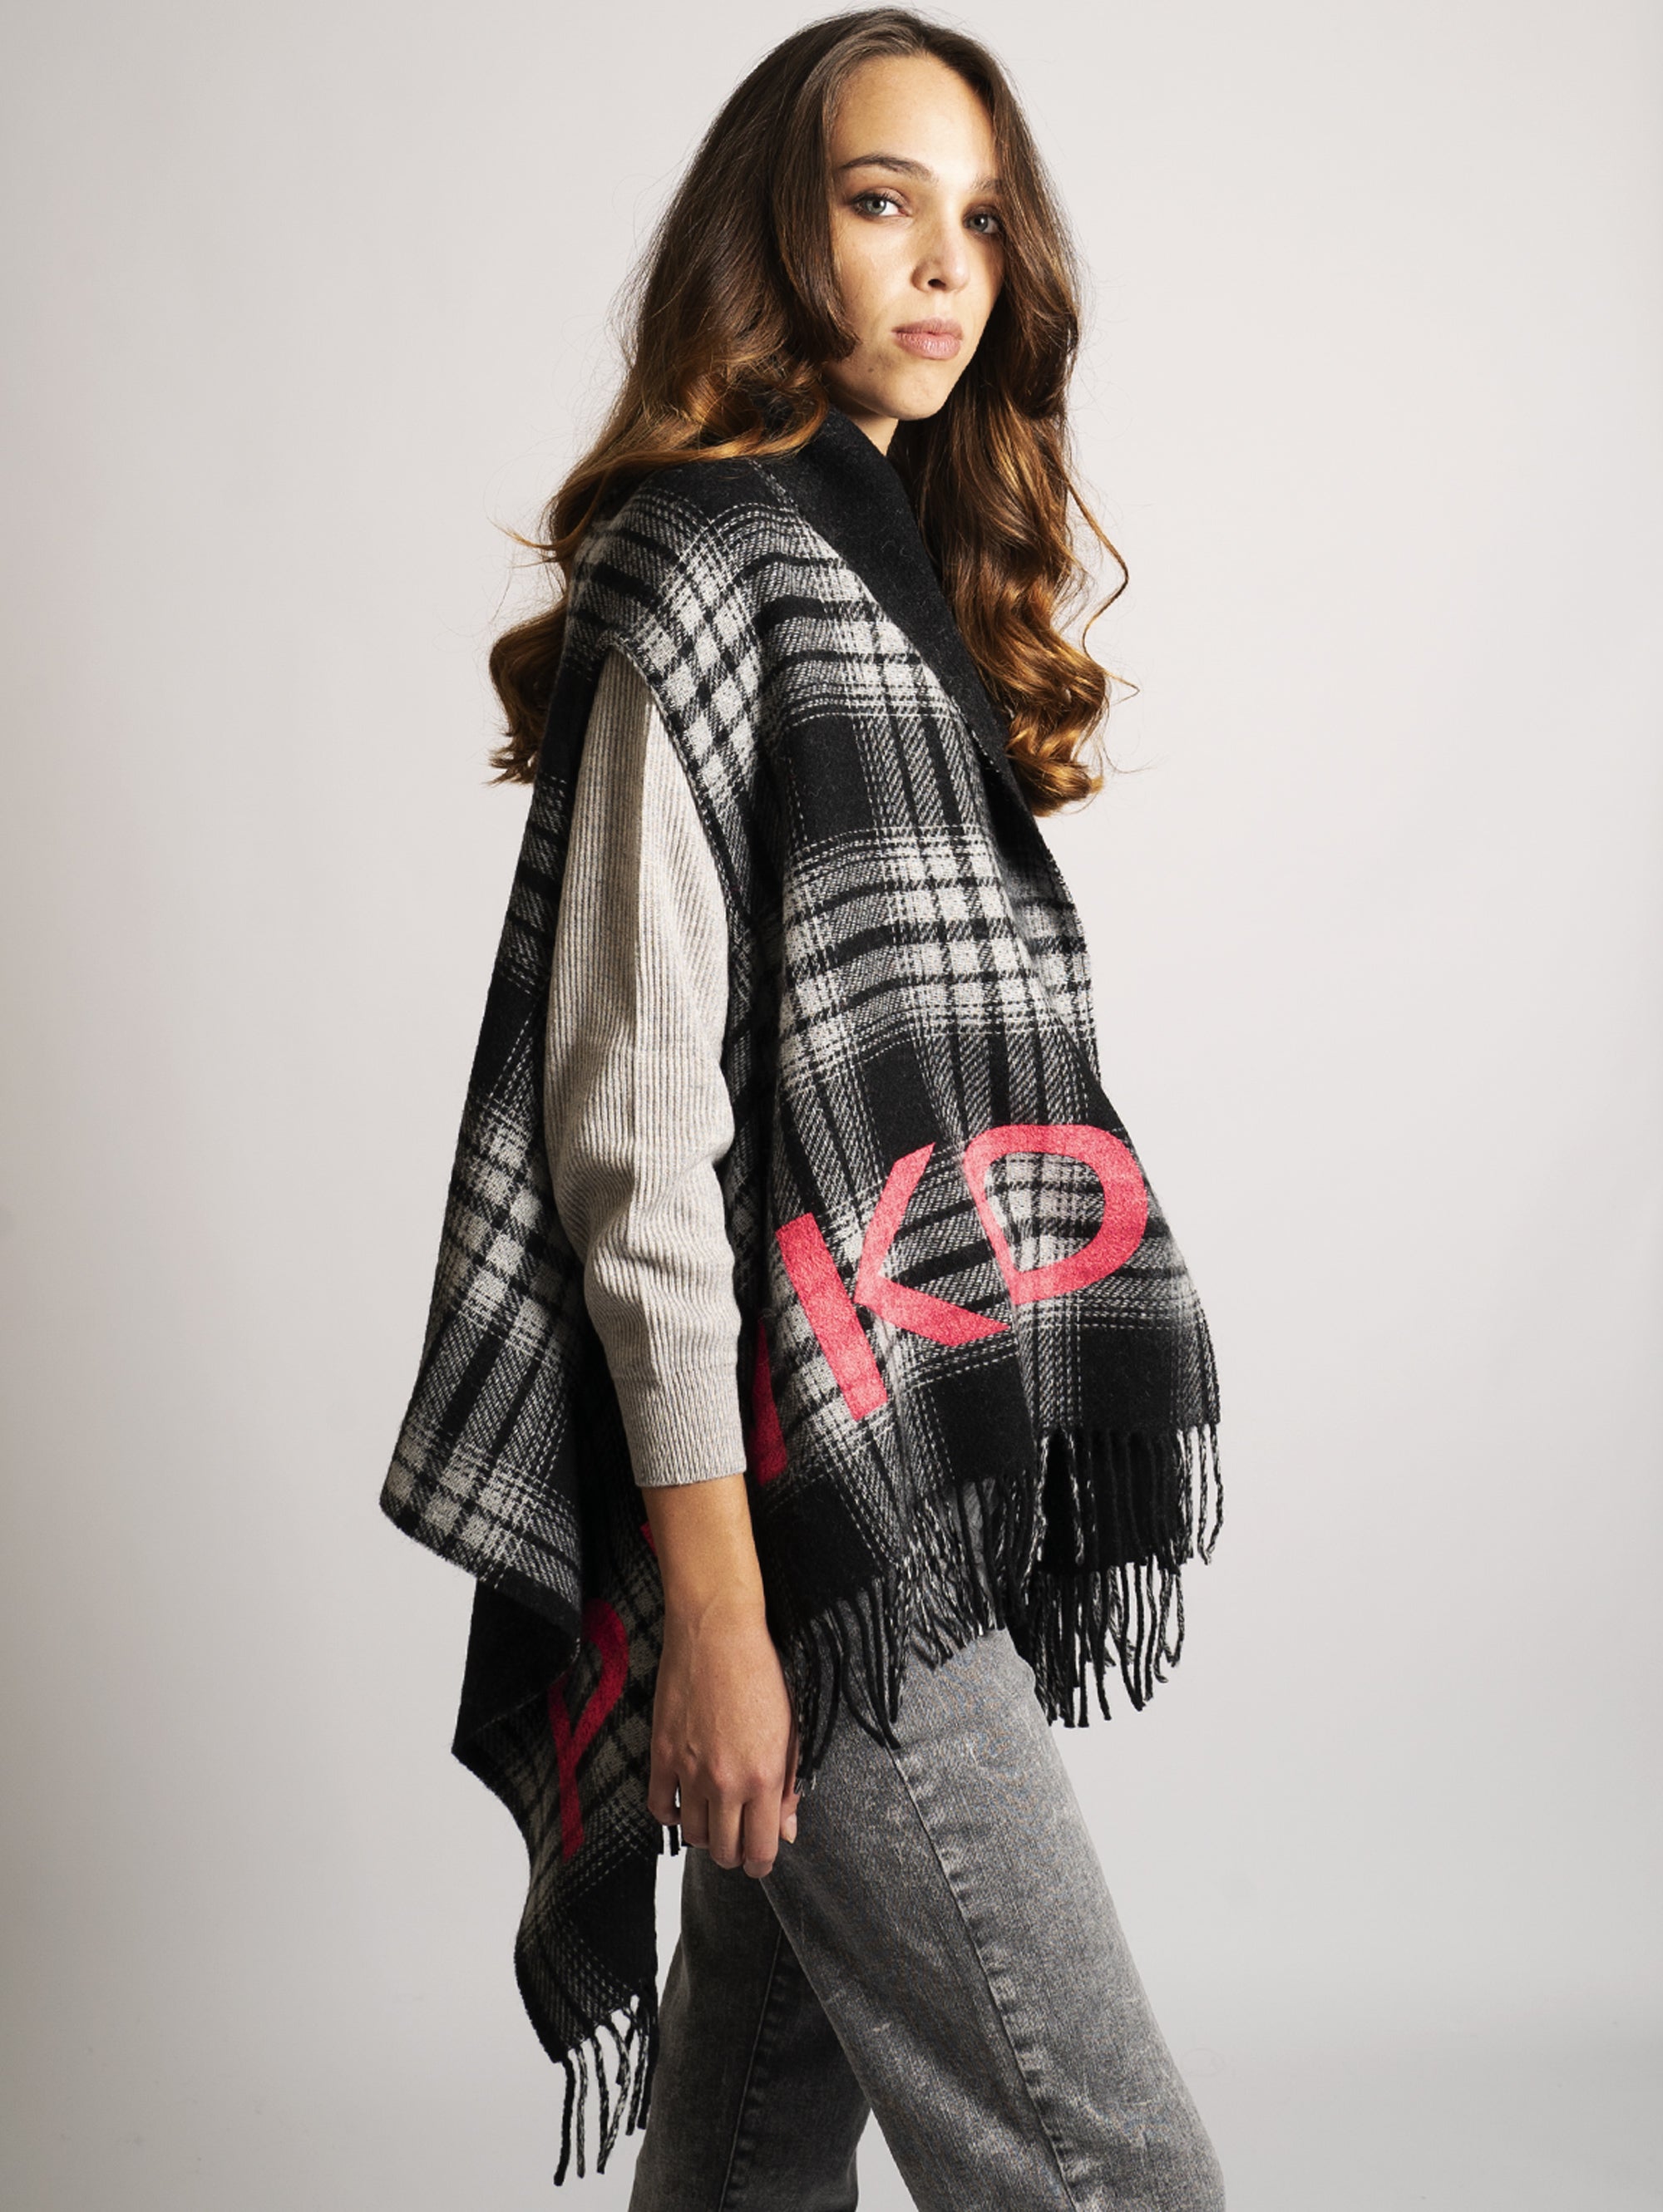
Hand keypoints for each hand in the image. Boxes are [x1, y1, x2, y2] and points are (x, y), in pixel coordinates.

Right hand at [646, 1588, 800, 1877]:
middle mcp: (725, 1781)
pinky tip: (683, 1802)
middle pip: (724, 1850)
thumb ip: (791, 1784)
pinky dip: (671, 1814)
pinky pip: (659, 1807)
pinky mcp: (661, 1754)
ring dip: (705, 1833)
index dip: (761, 1862)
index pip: (759, 1848)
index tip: (760, 1859)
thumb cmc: (761, 1672)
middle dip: (735, 1853)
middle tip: (739, 1837)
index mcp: (764, 1776)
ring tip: (715, 1816)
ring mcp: (688, 1770)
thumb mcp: (792, 1728)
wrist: (717, 1630)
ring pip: (693, 1835)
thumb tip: (787, 1829)